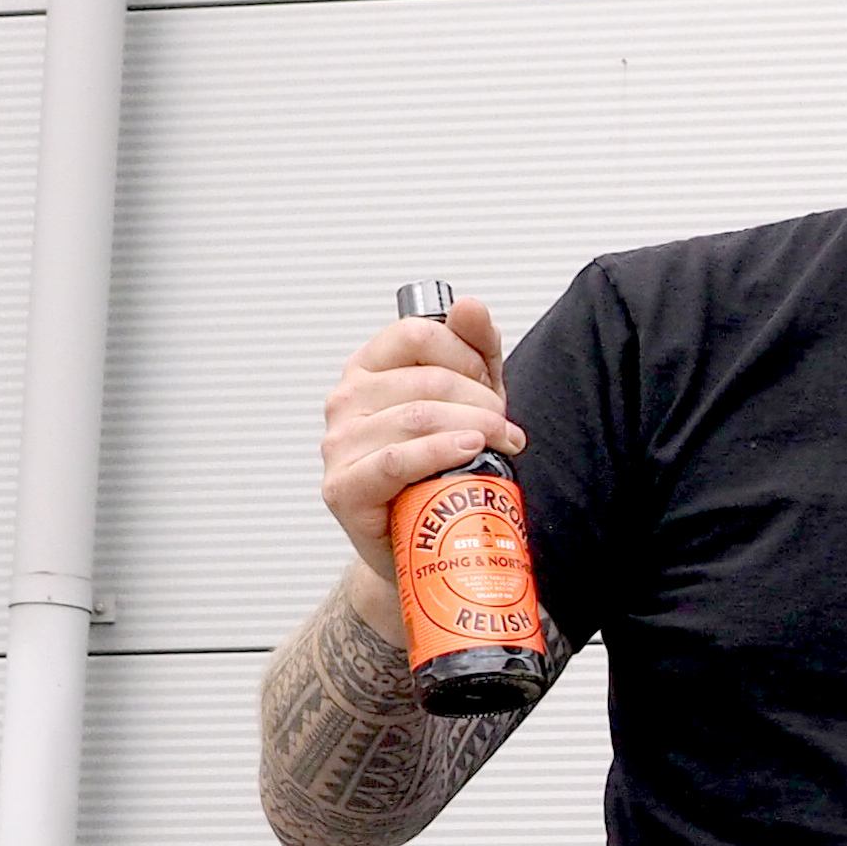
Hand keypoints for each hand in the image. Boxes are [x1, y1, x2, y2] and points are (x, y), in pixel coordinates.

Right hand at [323, 299, 520, 585]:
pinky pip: (395, 460)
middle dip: (482, 401)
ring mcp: (338, 444)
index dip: (466, 355)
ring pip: (416, 418)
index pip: (417, 335)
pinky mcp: (342, 488)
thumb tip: (469, 305)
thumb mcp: (472, 398)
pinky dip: (438, 453)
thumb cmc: (443, 466)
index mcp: (368, 369)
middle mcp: (346, 401)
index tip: (490, 384)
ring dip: (475, 427)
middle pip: (427, 381)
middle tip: (507, 427)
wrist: (424, 540)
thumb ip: (475, 348)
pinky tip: (469, 451)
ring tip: (503, 444)